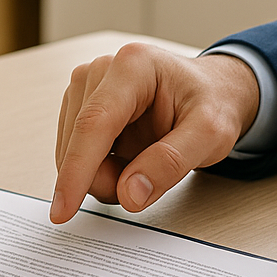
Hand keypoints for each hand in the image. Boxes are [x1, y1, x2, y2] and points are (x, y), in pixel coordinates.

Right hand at [51, 43, 260, 223]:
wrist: (212, 92)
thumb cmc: (212, 104)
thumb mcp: (211, 135)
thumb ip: (171, 163)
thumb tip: (129, 193)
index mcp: (133, 67)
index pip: (94, 124)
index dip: (77, 170)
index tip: (64, 209)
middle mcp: (101, 71)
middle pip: (79, 143)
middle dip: (107, 177)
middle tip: (149, 179)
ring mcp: (86, 87)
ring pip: (72, 153)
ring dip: (105, 174)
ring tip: (145, 161)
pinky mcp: (79, 105)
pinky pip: (75, 153)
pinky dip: (101, 169)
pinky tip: (129, 158)